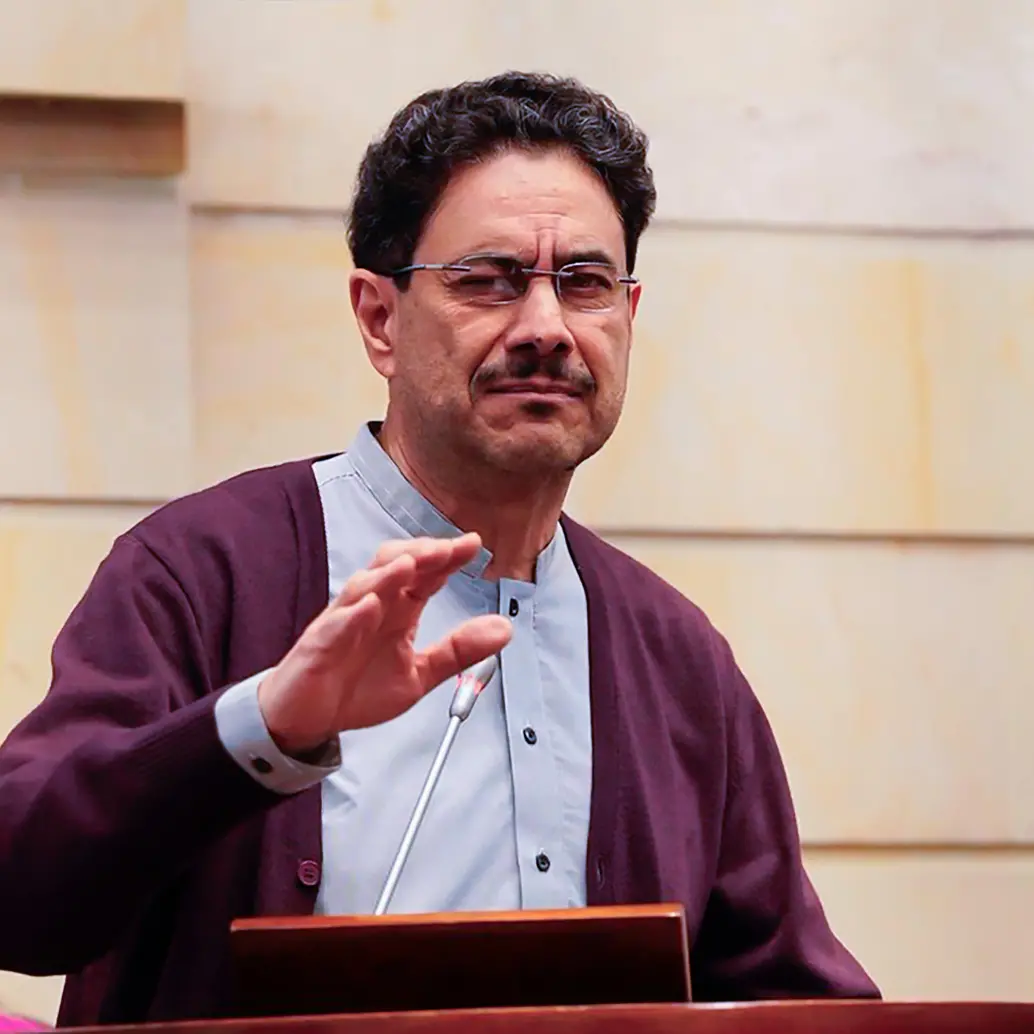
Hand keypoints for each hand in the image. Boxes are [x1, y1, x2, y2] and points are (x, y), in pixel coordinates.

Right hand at [257, 533, 511, 755]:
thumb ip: (459, 650)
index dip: (448, 557)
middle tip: (447, 549)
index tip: (473, 544)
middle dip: (420, 553)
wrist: (307, 716)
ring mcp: (343, 622)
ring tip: (412, 564)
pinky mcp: (320, 646)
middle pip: (394, 564)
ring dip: (388, 574)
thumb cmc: (357, 687)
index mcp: (398, 610)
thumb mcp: (420, 673)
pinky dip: (353, 613)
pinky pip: (336, 624)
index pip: (426, 574)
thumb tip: (503, 628)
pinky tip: (370, 606)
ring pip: (364, 586)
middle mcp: (372, 607)